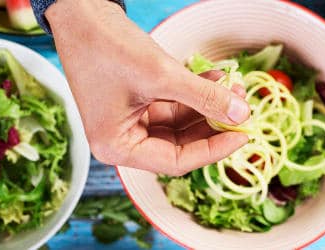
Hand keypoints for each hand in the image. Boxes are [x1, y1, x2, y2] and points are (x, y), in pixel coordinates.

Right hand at [46, 0, 249, 174]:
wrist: (82, 13)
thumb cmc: (107, 46)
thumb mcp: (162, 75)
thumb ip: (204, 97)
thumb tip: (241, 115)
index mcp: (117, 146)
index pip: (176, 161)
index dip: (213, 149)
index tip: (242, 135)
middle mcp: (123, 139)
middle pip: (181, 144)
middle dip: (214, 124)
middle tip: (242, 109)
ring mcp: (131, 120)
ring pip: (181, 123)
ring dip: (208, 105)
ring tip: (233, 88)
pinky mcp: (139, 101)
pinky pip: (175, 105)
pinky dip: (195, 93)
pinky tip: (217, 78)